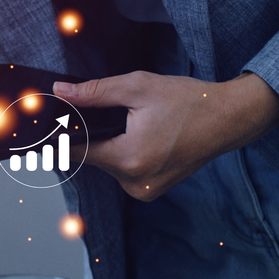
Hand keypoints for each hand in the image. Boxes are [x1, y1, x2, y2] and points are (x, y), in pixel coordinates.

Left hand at [53, 72, 278, 200]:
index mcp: (128, 159)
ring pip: (107, 165)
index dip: (60, 135)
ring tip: (132, 124)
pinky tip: (140, 137)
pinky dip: (125, 155)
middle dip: (92, 135)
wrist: (229, 119)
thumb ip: (94, 92)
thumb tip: (60, 92)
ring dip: (109, 145)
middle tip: (108, 114)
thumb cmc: (189, 102)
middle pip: (91, 157)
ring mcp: (144, 190)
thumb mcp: (138, 87)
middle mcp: (134, 182)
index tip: (49, 125)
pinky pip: (123, 171)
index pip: (75, 151)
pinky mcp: (151, 190)